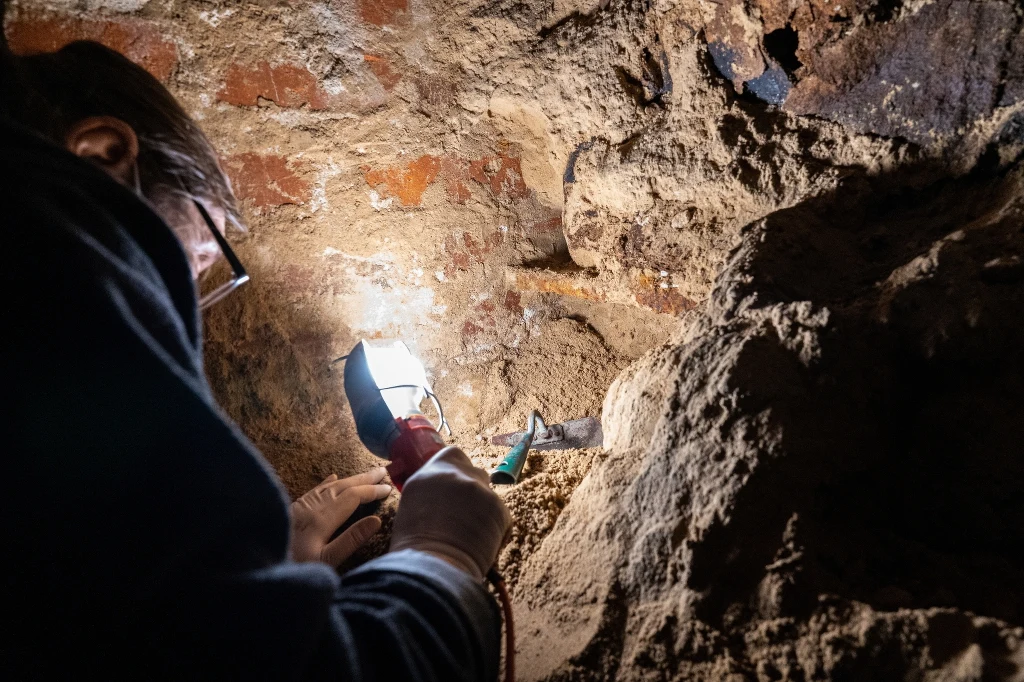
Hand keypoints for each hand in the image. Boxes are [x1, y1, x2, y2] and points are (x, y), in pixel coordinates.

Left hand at [290, 468, 391, 566]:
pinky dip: (326, 483)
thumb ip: (351, 540)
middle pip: (343, 487)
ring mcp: (300, 506)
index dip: (372, 491)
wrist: (257, 565)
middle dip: (364, 478)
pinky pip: (313, 490)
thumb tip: (376, 520)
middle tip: (383, 471)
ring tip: (365, 474)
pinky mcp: (291, 510)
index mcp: (322, 518)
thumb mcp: (327, 561)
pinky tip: (333, 478)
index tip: (389, 487)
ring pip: (329, 487)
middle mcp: (312, 507)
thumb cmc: (295, 568)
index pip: (353, 497)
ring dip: (350, 479)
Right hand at [390, 447, 511, 579]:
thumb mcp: (412, 510)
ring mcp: (478, 489)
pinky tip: (482, 547)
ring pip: (489, 496)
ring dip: (484, 511)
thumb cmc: (415, 550)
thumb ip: (430, 494)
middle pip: (475, 472)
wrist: (434, 569)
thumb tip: (444, 498)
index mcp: (427, 474)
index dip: (457, 470)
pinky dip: (496, 530)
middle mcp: (454, 474)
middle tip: (466, 516)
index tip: (456, 487)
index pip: (452, 455)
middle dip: (474, 491)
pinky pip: (502, 517)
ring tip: (471, 536)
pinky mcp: (499, 507)